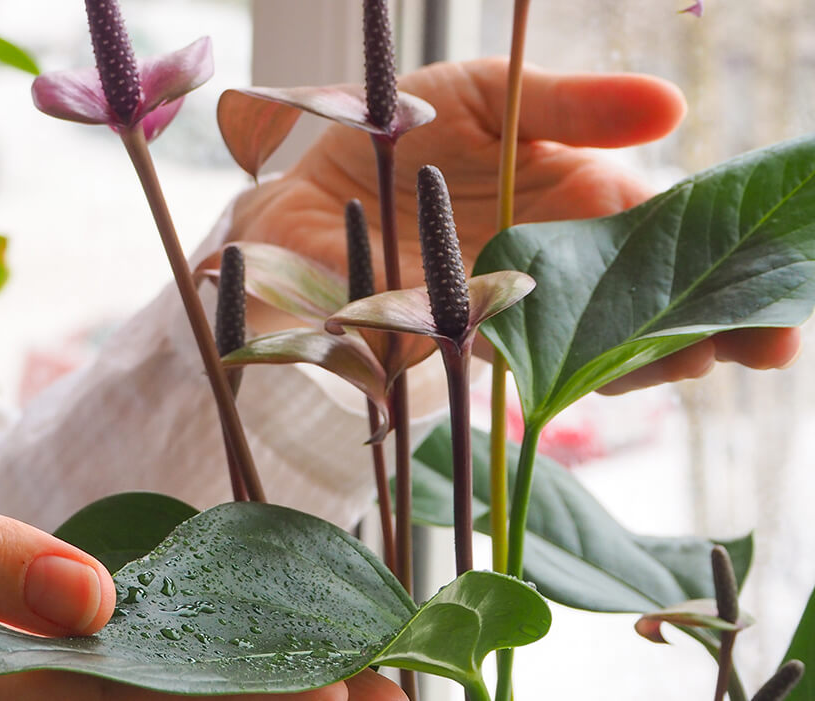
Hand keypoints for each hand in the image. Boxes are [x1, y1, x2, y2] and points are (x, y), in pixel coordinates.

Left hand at [229, 57, 799, 391]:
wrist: (312, 191)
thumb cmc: (402, 133)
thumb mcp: (491, 95)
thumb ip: (573, 107)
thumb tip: (671, 107)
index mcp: (586, 197)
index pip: (676, 233)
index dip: (730, 259)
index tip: (778, 285)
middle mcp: (568, 263)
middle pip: (657, 301)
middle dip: (717, 323)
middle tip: (770, 341)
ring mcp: (526, 310)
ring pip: (608, 345)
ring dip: (658, 358)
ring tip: (703, 356)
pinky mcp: (475, 344)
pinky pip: (537, 367)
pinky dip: (577, 374)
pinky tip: (616, 373)